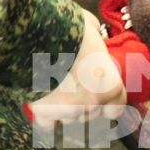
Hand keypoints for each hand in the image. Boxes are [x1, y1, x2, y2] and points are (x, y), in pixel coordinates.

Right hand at [25, 11, 130, 139]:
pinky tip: (43, 99)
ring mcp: (68, 112)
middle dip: (85, 101)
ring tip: (56, 85)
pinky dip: (46, 115)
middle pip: (93, 114)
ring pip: (71, 118)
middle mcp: (92, 104)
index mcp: (109, 85)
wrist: (32, 36)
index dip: (108, 99)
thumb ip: (96, 36)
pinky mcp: (43, 113)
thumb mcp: (89, 25)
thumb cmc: (66, 28)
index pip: (117, 107)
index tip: (100, 89)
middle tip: (74, 82)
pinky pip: (48, 123)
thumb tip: (94, 33)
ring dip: (66, 107)